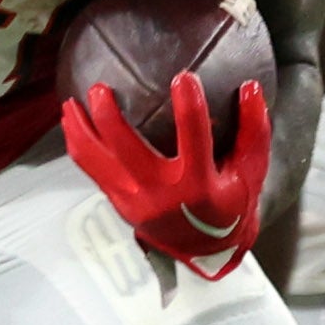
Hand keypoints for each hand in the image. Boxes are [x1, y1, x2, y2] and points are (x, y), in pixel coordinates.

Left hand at [63, 72, 270, 278]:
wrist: (206, 248)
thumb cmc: (230, 204)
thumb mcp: (251, 171)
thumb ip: (254, 130)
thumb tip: (251, 87)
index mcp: (199, 185)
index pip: (193, 139)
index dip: (189, 107)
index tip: (183, 77)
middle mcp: (162, 194)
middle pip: (127, 149)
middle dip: (109, 116)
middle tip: (100, 87)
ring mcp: (135, 200)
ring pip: (97, 160)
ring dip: (80, 129)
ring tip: (71, 101)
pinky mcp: (118, 201)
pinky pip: (90, 169)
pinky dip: (78, 143)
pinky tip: (71, 120)